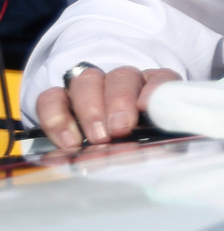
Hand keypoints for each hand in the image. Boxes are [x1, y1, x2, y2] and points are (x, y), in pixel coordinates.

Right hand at [33, 65, 181, 149]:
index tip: (146, 107)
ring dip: (90, 110)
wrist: (106, 154)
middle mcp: (124, 83)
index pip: (161, 79)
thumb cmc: (139, 147)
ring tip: (97, 139)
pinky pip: (51, 98)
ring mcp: (90, 88)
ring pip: (87, 80)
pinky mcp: (60, 100)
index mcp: (155, 90)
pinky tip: (68, 142)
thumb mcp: (155, 144)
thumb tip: (166, 154)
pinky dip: (57, 117)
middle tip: (119, 130)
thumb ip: (160, 142)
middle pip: (122, 77)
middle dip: (119, 102)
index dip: (155, 90)